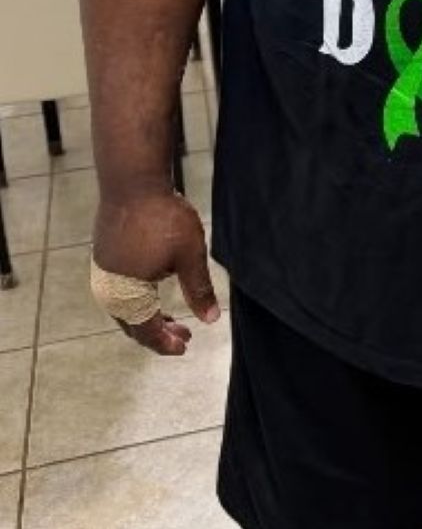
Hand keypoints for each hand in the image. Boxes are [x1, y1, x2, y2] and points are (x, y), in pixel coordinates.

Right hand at [93, 191, 220, 356]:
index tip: (184, 348)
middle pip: (131, 324)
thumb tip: (210, 320)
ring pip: (124, 307)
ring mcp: (103, 270)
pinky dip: (137, 299)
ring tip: (171, 319)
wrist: (133, 180)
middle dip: (157, 334)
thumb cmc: (163, 217)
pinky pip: (118, 289)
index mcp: (128, 293)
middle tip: (184, 337)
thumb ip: (198, 290)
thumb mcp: (189, 255)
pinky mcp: (104, 254)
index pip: (145, 331)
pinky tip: (154, 289)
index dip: (165, 344)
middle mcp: (109, 287)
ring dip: (147, 316)